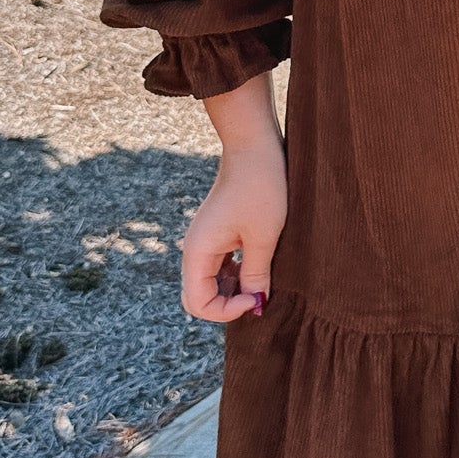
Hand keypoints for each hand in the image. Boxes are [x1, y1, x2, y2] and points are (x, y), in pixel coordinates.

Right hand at [179, 136, 286, 322]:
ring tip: (262, 279)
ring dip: (233, 290)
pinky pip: (218, 267)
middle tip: (258, 294)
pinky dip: (235, 275)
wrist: (255, 147)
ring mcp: (204, 241)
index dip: (226, 311)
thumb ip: (256, 275)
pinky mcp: (216, 234)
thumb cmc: (260, 186)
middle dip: (227, 304)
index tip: (256, 297)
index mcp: (198, 251)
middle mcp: (194, 249)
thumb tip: (257, 305)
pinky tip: (258, 267)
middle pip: (199, 296)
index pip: (198, 304)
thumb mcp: (264, 236)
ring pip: (210, 283)